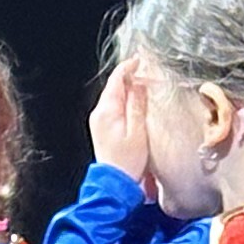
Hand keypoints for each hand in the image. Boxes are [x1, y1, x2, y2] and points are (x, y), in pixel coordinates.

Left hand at [88, 63, 151, 187]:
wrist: (116, 184)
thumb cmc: (128, 162)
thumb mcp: (138, 132)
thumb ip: (137, 106)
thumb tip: (139, 84)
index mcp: (107, 111)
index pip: (116, 81)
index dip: (128, 68)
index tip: (140, 60)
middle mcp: (99, 113)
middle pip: (113, 87)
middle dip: (128, 76)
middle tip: (145, 69)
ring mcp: (98, 121)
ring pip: (113, 96)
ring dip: (127, 89)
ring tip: (143, 84)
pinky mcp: (102, 129)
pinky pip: (113, 107)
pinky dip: (123, 100)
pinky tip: (135, 103)